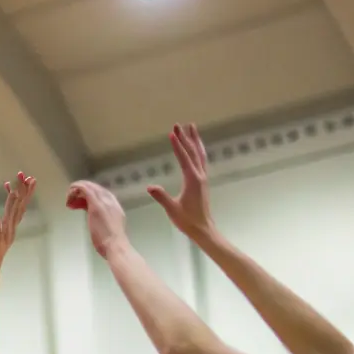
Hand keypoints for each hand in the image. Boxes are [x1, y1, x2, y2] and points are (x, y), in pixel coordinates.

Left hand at [0, 172, 35, 271]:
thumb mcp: (0, 232)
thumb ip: (3, 221)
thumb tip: (3, 214)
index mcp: (13, 226)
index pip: (22, 205)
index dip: (26, 192)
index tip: (29, 179)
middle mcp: (12, 228)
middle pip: (19, 206)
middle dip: (23, 190)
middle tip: (25, 175)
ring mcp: (5, 233)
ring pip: (11, 213)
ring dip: (11, 199)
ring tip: (12, 186)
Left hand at [66, 180, 126, 255]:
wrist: (116, 246)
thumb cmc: (111, 243)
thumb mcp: (108, 227)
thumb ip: (102, 220)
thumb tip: (95, 220)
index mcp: (115, 206)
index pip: (101, 193)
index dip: (89, 195)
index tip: (80, 204)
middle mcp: (110, 200)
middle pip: (94, 188)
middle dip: (82, 192)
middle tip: (72, 201)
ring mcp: (104, 202)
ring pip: (88, 186)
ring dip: (76, 191)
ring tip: (69, 201)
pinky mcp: (96, 205)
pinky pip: (84, 189)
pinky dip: (75, 190)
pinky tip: (69, 198)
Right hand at [147, 123, 215, 240]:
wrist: (203, 229)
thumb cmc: (187, 220)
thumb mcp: (172, 209)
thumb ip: (162, 197)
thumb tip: (150, 187)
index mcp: (192, 180)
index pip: (184, 158)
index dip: (177, 145)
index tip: (172, 133)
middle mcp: (200, 176)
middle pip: (193, 152)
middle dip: (185, 138)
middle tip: (179, 124)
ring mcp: (203, 178)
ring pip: (200, 154)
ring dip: (195, 140)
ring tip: (192, 127)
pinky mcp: (203, 181)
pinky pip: (201, 160)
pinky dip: (198, 150)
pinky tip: (196, 147)